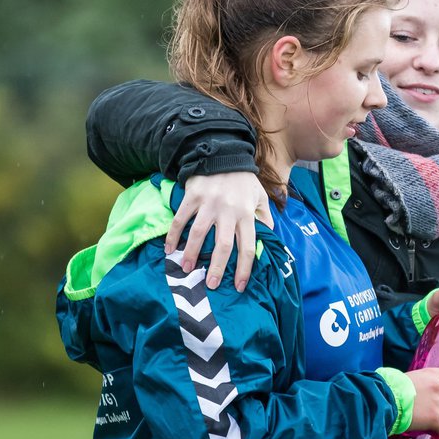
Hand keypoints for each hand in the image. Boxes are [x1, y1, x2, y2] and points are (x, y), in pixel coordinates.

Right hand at [163, 172, 270, 291]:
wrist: (223, 152)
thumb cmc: (243, 179)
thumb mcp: (261, 196)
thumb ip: (265, 217)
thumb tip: (269, 238)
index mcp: (246, 214)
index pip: (248, 247)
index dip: (244, 269)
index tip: (238, 286)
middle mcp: (229, 211)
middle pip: (223, 245)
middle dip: (216, 268)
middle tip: (210, 285)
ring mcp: (209, 204)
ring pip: (199, 233)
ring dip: (191, 253)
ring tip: (186, 269)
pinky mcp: (193, 196)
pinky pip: (181, 219)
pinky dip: (173, 234)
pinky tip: (169, 248)